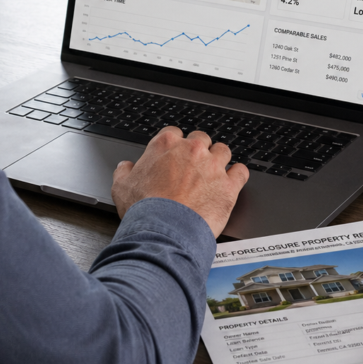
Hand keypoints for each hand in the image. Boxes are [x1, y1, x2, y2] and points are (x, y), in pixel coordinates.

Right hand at [112, 127, 248, 237]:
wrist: (164, 230)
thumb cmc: (144, 209)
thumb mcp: (121, 187)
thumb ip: (124, 172)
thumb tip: (125, 167)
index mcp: (165, 145)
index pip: (174, 133)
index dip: (175, 144)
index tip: (175, 155)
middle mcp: (192, 150)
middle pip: (201, 139)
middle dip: (198, 150)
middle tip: (193, 166)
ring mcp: (212, 166)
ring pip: (223, 151)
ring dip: (219, 160)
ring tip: (214, 173)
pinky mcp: (229, 185)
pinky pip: (241, 171)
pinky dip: (238, 175)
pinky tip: (232, 181)